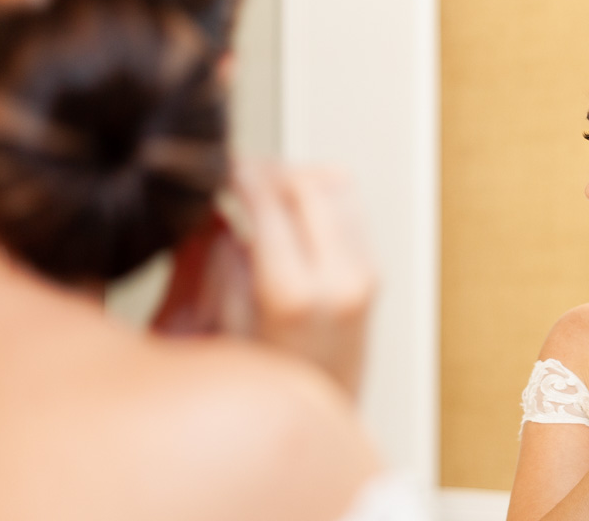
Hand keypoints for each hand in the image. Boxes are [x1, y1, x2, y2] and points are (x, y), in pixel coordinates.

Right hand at [153, 162, 376, 398]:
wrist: (319, 421)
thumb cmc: (263, 388)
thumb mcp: (215, 331)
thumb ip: (213, 262)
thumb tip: (213, 210)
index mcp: (296, 295)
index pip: (270, 200)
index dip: (238, 173)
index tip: (215, 166)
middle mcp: (341, 279)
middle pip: (309, 182)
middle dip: (267, 169)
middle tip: (234, 174)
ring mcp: (365, 274)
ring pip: (337, 185)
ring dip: (296, 177)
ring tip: (260, 190)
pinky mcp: (375, 273)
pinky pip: (351, 206)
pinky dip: (319, 194)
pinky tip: (290, 210)